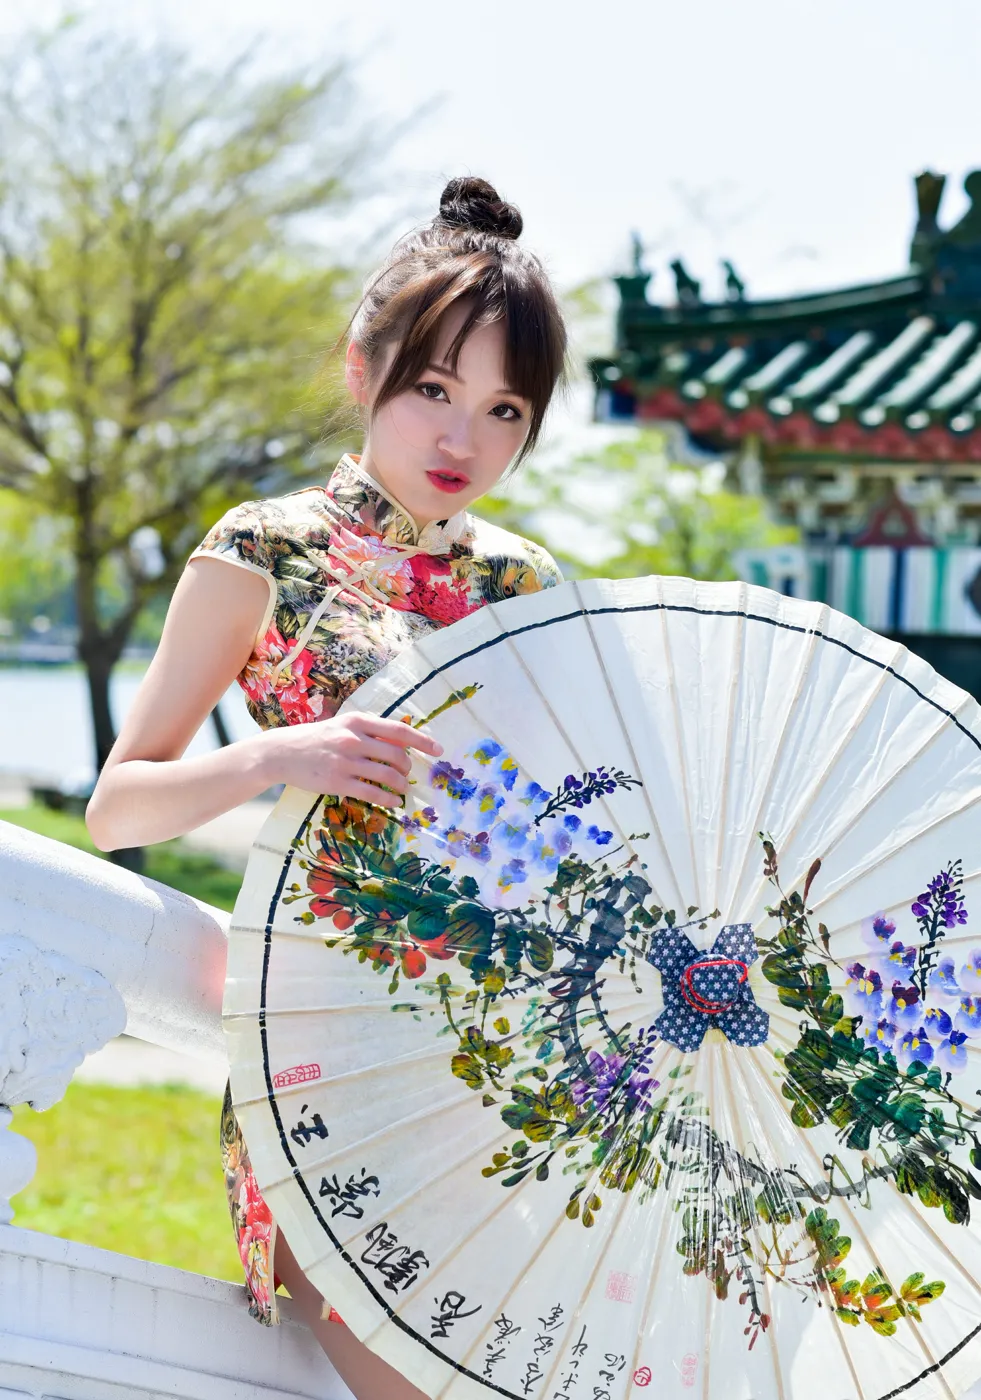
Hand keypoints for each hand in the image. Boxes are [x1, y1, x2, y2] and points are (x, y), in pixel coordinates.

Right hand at [261, 711, 442, 807]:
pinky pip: (372, 793)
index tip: (438, 750)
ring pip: (387, 775)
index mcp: (357, 721)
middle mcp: (353, 739)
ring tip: (402, 789)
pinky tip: (394, 802)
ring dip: (401, 785)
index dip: (422, 741)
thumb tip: (402, 741)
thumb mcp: (342, 726)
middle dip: (408, 768)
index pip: (398, 730)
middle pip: (397, 754)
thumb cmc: (316, 738)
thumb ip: (369, 731)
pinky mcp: (338, 782)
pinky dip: (388, 799)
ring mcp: (346, 761)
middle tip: (407, 774)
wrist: (282, 752)